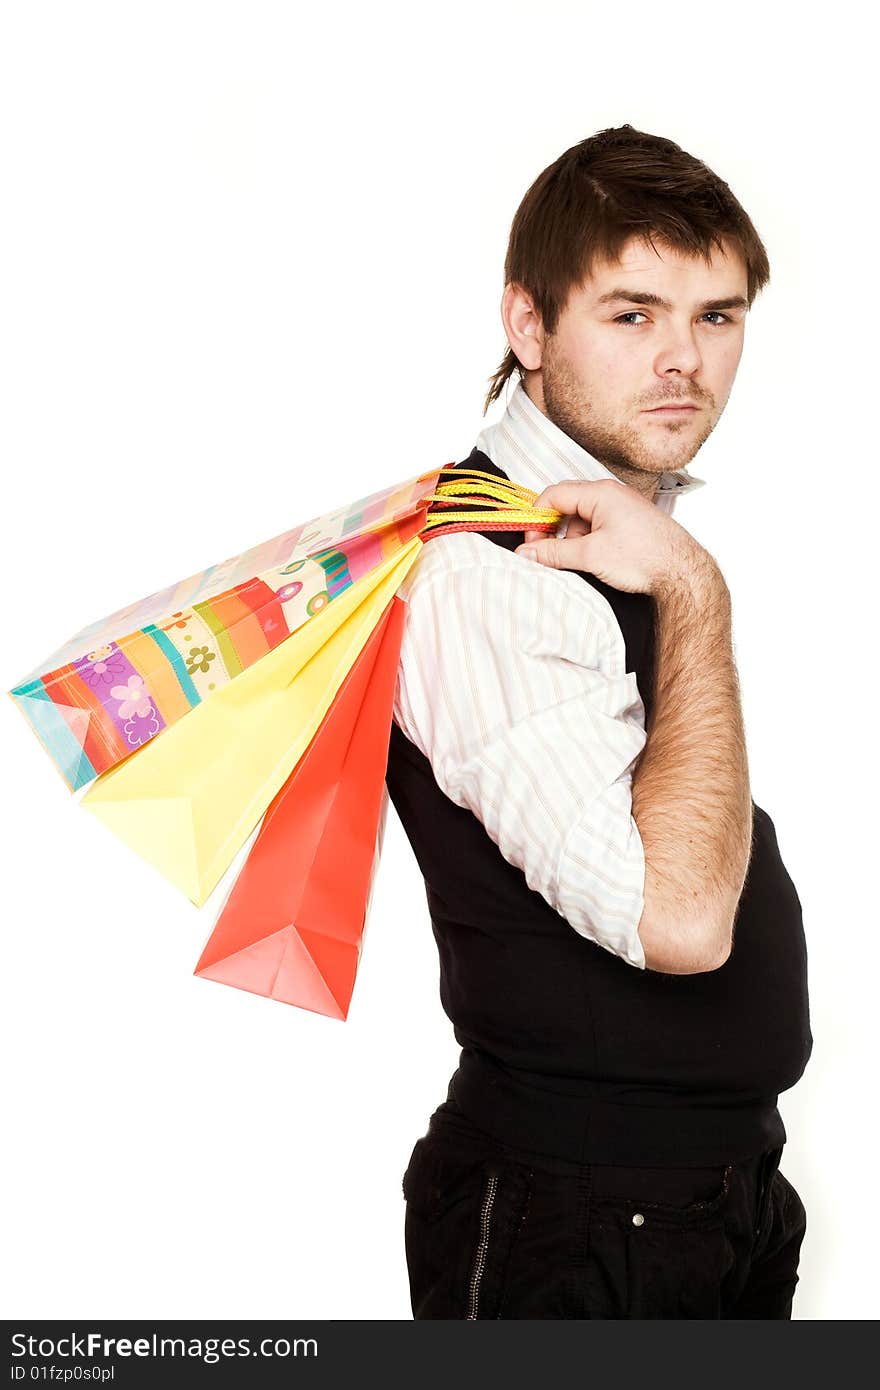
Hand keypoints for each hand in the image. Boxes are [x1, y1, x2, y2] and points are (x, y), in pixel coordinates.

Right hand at [516, 478, 713, 595]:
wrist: (684, 572)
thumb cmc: (646, 557)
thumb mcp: (591, 556)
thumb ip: (554, 553)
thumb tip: (527, 553)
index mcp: (600, 493)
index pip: (554, 495)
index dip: (537, 519)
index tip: (532, 543)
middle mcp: (611, 495)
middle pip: (567, 507)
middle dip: (554, 532)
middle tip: (548, 556)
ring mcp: (622, 508)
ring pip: (582, 521)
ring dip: (573, 542)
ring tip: (582, 564)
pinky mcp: (629, 524)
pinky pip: (598, 528)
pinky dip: (590, 544)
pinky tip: (597, 563)